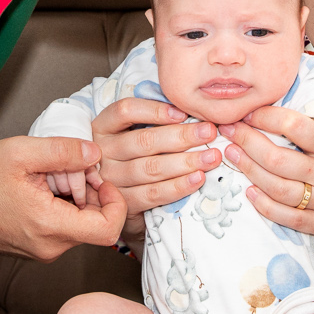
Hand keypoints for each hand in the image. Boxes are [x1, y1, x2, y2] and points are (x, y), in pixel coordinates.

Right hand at [0, 136, 126, 260]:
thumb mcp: (21, 153)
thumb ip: (63, 151)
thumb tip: (95, 154)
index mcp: (49, 226)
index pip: (108, 230)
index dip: (116, 203)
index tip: (102, 181)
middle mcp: (50, 247)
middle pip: (96, 225)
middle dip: (93, 195)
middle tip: (72, 170)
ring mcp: (43, 251)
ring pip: (80, 227)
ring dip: (77, 200)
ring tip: (52, 178)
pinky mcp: (37, 248)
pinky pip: (64, 230)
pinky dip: (64, 208)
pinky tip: (44, 189)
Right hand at [91, 98, 219, 213]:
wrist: (119, 195)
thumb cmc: (135, 154)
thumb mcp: (135, 130)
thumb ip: (156, 119)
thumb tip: (192, 110)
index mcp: (104, 126)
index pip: (125, 111)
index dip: (155, 110)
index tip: (183, 113)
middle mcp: (103, 152)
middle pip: (144, 141)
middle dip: (182, 136)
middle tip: (209, 132)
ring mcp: (111, 179)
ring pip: (151, 168)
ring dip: (185, 162)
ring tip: (211, 157)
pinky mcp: (124, 203)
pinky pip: (153, 194)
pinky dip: (178, 186)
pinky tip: (198, 178)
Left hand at [223, 105, 313, 238]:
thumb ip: (311, 130)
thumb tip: (270, 106)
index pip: (297, 127)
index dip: (268, 118)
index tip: (248, 113)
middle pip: (279, 159)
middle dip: (248, 143)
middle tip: (228, 132)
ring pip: (279, 188)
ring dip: (250, 171)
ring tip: (232, 156)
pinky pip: (288, 217)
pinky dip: (264, 205)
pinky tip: (249, 192)